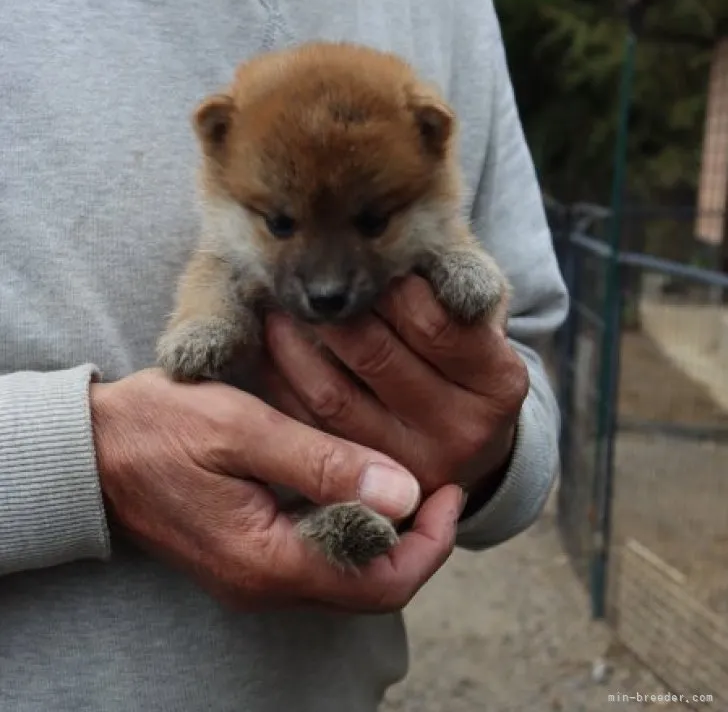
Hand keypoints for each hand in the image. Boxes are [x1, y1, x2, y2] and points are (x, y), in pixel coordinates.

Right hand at [90, 368, 461, 611]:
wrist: (93, 447)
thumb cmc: (162, 428)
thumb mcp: (244, 431)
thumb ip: (322, 465)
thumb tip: (402, 494)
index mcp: (268, 559)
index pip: (381, 581)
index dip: (429, 542)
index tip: (448, 490)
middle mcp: (265, 581)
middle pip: (371, 584)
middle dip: (415, 539)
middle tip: (436, 484)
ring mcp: (255, 572)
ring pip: (348, 571)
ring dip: (386, 533)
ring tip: (407, 481)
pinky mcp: (247, 554)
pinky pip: (319, 555)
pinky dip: (351, 527)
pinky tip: (357, 485)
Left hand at [264, 275, 528, 510]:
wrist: (469, 432)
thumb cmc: (466, 353)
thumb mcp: (478, 312)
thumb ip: (456, 275)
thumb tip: (395, 245)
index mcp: (500, 383)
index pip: (433, 322)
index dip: (387, 285)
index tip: (365, 258)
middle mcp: (464, 431)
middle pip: (377, 358)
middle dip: (333, 312)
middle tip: (307, 283)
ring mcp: (414, 464)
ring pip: (335, 397)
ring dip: (293, 345)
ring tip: (280, 310)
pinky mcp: (370, 480)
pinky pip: (312, 427)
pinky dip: (284, 386)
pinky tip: (273, 353)